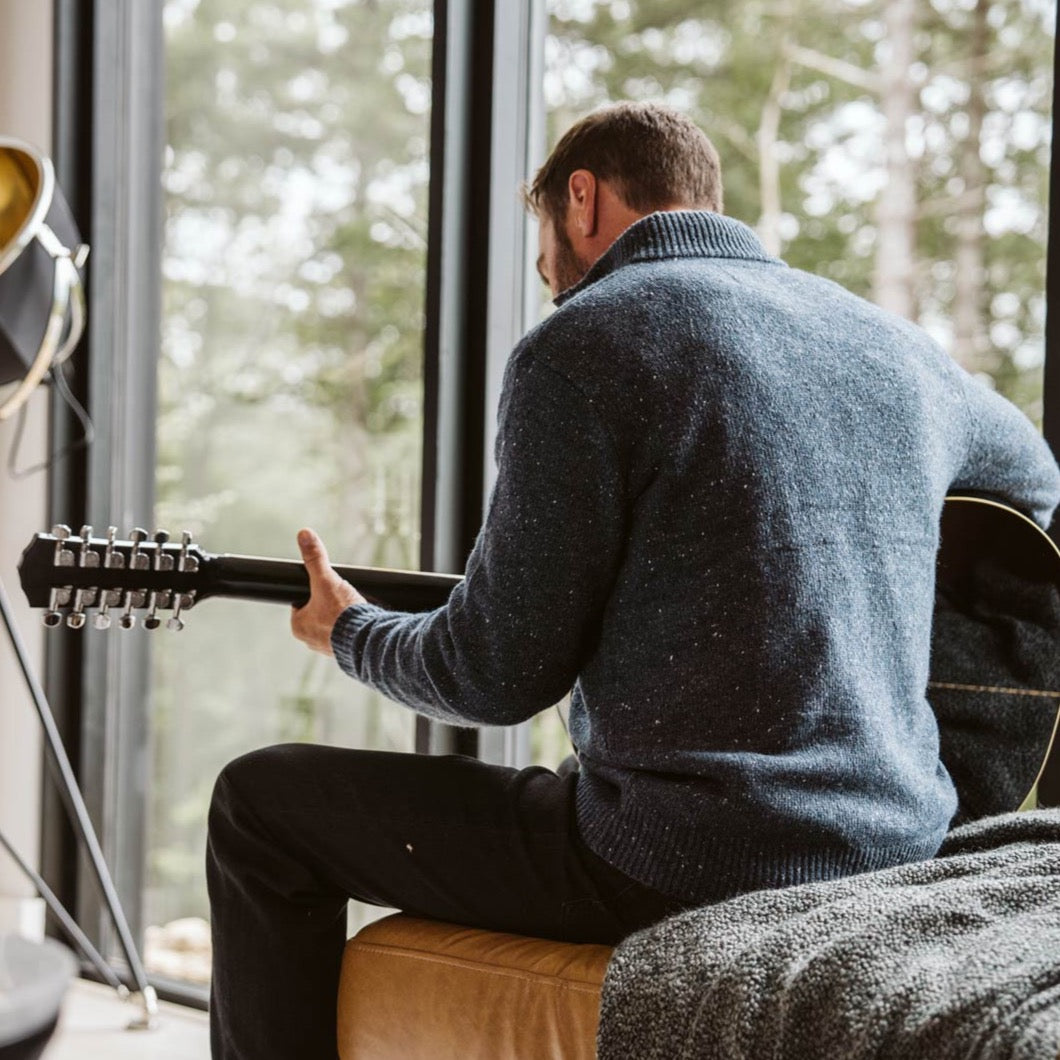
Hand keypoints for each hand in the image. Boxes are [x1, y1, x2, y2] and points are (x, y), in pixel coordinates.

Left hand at [290, 528, 365, 655]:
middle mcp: (310, 640)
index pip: (301, 603)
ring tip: (353, 607)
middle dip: (329, 605)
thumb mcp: (326, 580)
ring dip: (341, 617)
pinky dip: (351, 628)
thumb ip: (315, 558)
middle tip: (342, 597)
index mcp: (299, 626)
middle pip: (318, 613)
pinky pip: (345, 636)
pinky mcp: (345, 653)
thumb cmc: (342, 613)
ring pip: (332, 626)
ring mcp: (328, 648)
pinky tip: (360, 620)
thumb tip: (304, 534)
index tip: (325, 587)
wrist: (366, 639)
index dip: (313, 592)